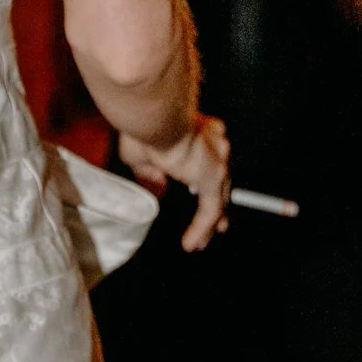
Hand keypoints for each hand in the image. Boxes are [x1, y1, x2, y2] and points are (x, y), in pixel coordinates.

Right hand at [119, 113, 230, 251]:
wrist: (155, 117)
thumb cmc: (144, 127)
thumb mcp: (140, 156)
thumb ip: (151, 174)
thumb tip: (157, 188)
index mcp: (199, 132)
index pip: (208, 160)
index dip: (206, 181)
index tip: (198, 194)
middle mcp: (214, 142)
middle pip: (221, 181)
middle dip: (219, 205)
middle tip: (218, 226)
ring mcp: (217, 159)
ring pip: (219, 197)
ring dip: (211, 223)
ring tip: (200, 243)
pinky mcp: (213, 176)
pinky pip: (210, 210)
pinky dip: (201, 228)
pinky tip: (191, 243)